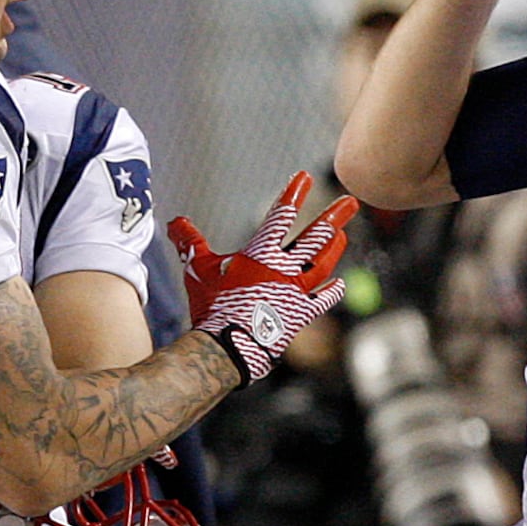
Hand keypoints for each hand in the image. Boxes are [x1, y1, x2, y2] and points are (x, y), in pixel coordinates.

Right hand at [168, 171, 356, 386]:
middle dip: (334, 217)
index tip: (304, 177)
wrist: (226, 348)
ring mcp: (296, 293)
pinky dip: (331, 291)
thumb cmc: (210, 306)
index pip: (280, 216)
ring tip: (343, 234)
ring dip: (334, 248)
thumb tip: (174, 221)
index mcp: (261, 254)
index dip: (293, 194)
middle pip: (315, 237)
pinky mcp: (300, 316)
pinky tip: (339, 283)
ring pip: (322, 264)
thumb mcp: (197, 269)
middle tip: (351, 202)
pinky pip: (321, 300)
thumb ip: (189, 242)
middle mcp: (284, 270)